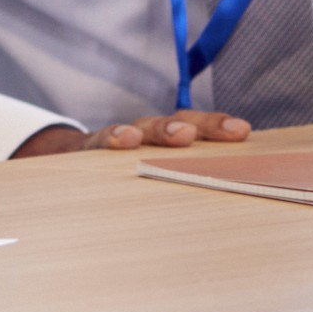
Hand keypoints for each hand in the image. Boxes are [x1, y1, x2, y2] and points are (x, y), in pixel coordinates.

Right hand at [14, 110, 254, 155]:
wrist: (69, 167)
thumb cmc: (124, 175)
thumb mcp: (155, 174)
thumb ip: (185, 176)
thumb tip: (232, 188)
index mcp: (166, 140)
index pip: (197, 128)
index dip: (218, 126)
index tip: (243, 131)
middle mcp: (146, 134)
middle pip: (177, 123)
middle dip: (200, 125)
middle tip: (227, 131)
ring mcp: (119, 140)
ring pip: (144, 128)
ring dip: (164, 129)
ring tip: (181, 135)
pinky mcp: (90, 151)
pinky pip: (102, 142)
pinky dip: (114, 138)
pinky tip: (124, 139)